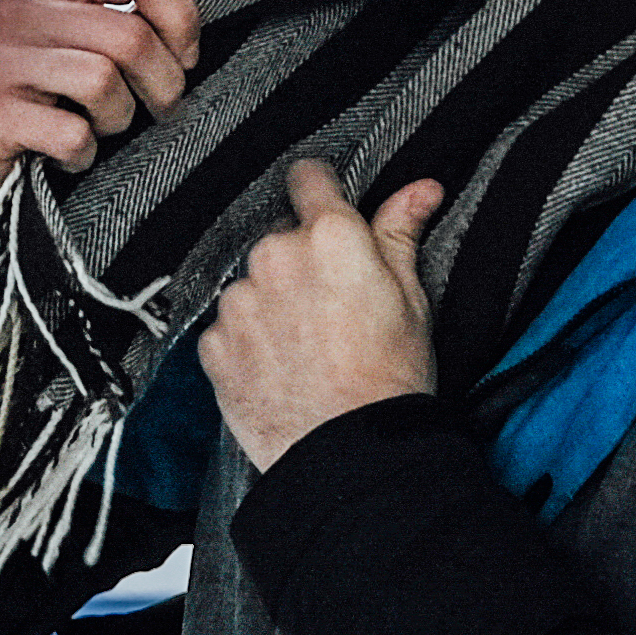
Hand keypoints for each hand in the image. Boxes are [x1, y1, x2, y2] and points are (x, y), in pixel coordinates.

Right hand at [0, 0, 212, 248]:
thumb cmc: (38, 98)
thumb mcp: (88, 38)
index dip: (181, 15)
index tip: (187, 55)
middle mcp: (13, 3)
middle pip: (131, 34)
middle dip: (163, 84)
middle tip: (156, 108)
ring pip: (104, 81)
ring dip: (119, 119)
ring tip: (100, 127)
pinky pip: (72, 133)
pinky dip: (84, 153)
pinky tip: (67, 154)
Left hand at [195, 157, 441, 469]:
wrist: (350, 454)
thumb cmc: (390, 378)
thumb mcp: (412, 299)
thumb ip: (401, 233)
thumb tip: (421, 189)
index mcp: (332, 236)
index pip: (309, 179)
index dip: (319, 192)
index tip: (323, 208)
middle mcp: (276, 256)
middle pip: (281, 239)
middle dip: (300, 263)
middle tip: (330, 307)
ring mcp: (239, 301)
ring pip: (252, 285)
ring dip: (270, 304)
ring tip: (305, 347)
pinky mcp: (214, 344)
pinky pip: (228, 329)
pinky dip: (247, 343)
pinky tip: (280, 368)